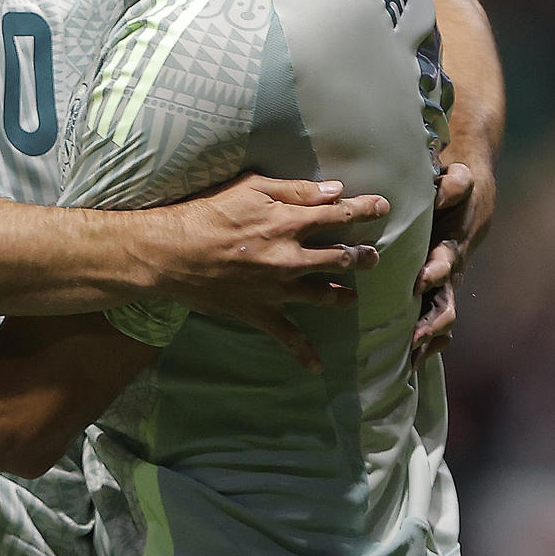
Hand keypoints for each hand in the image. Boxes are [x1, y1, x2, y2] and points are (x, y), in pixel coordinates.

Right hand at [158, 175, 388, 371]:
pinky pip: (287, 336)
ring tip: (351, 297)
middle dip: (362, 257)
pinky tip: (317, 367)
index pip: (339, 215)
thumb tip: (336, 191)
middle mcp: (291, 258)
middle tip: (372, 256)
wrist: (171, 253)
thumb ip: (295, 190)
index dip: (365, 210)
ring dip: (342, 296)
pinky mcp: (260, 312)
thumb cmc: (207, 213)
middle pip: (340, 258)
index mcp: (290, 223)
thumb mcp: (250, 188)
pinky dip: (303, 353)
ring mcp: (278, 289)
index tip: (383, 208)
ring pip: (323, 296)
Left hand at [413, 153, 494, 363]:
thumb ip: (454, 185)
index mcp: (452, 247)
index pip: (445, 263)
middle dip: (431, 322)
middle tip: (413, 337)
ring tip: (406, 362)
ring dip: (427, 341)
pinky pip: (435, 325)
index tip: (419, 282)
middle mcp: (451, 272)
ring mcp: (446, 287)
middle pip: (445, 304)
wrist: (471, 201)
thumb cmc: (457, 190)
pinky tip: (404, 365)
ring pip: (440, 321)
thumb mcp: (458, 181)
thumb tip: (445, 186)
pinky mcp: (438, 294)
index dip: (434, 273)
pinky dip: (425, 346)